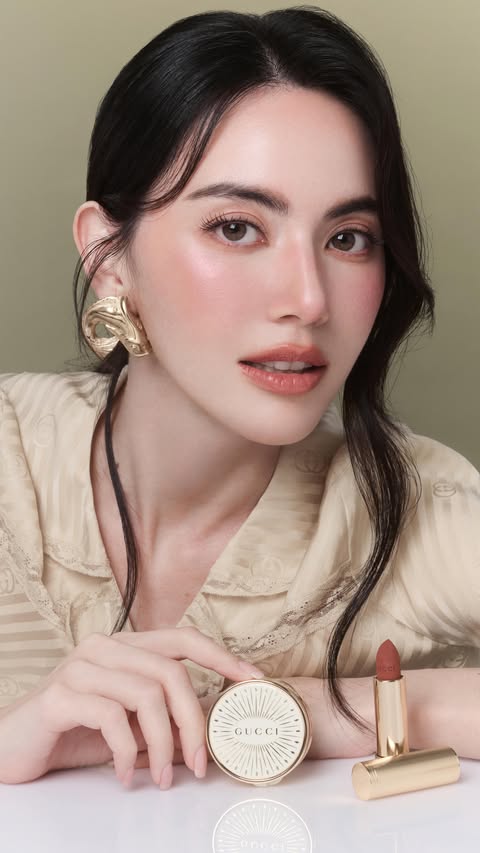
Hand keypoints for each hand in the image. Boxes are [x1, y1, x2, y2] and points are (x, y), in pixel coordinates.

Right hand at [0, 627, 262, 785]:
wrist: (13, 747)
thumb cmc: (73, 733)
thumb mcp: (127, 724)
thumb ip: (161, 717)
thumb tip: (209, 731)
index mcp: (124, 646)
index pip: (182, 638)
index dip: (221, 656)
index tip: (253, 680)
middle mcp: (104, 647)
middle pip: (171, 673)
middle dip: (193, 722)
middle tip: (198, 764)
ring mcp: (81, 666)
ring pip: (146, 694)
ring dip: (163, 743)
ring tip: (162, 778)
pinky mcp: (61, 694)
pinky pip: (112, 718)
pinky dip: (127, 752)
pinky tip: (127, 775)